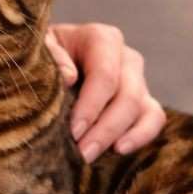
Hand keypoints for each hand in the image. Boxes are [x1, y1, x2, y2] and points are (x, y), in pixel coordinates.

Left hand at [45, 23, 165, 162]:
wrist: (49, 61)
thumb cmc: (42, 55)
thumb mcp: (38, 48)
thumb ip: (52, 56)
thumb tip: (70, 77)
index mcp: (101, 39)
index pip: (105, 74)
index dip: (91, 105)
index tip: (73, 131)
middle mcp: (125, 57)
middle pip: (127, 95)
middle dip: (104, 129)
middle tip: (81, 153)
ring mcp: (137, 80)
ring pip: (144, 109)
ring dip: (120, 136)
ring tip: (94, 155)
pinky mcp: (142, 101)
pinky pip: (153, 119)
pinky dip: (141, 136)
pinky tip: (118, 150)